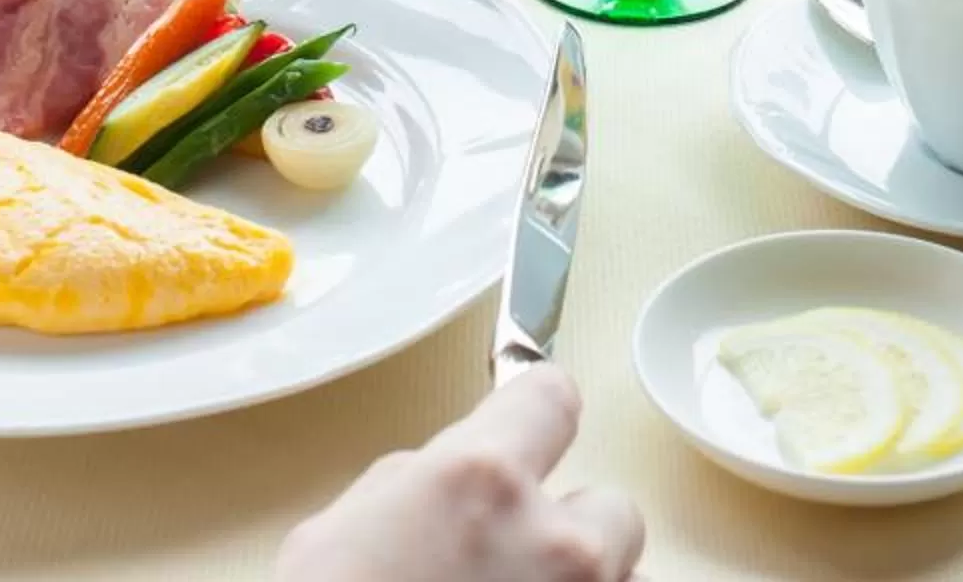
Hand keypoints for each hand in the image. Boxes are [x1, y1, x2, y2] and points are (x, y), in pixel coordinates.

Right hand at [275, 367, 643, 581]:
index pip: (551, 399)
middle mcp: (554, 540)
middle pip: (611, 505)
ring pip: (620, 580)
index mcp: (480, 479)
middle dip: (568, 529)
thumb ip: (416, 484)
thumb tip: (447, 480)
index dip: (534, 411)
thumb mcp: (342, 527)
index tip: (529, 424)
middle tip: (511, 562)